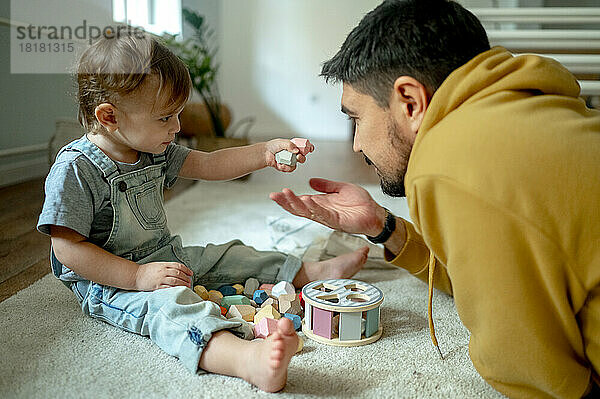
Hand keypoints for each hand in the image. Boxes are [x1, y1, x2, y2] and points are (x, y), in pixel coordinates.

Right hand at [134, 261, 192, 290]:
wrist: (135, 275)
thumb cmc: (146, 270)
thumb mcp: (157, 265)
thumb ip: (167, 267)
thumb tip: (177, 270)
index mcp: (164, 265)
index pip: (178, 266)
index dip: (186, 270)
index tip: (190, 273)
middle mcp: (163, 271)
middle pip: (178, 273)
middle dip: (186, 278)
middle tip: (189, 281)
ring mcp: (160, 279)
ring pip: (175, 281)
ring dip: (183, 284)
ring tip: (187, 286)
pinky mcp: (157, 286)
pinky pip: (168, 287)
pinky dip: (175, 289)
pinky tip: (179, 290)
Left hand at [264, 138, 311, 171]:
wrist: (265, 153)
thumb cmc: (273, 146)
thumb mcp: (282, 142)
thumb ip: (290, 145)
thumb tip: (296, 150)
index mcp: (294, 147)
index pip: (304, 147)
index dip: (309, 148)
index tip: (310, 149)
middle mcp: (293, 154)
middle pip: (303, 157)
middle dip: (302, 158)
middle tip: (298, 156)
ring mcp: (290, 161)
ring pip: (296, 164)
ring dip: (293, 163)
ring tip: (286, 161)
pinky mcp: (286, 167)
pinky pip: (289, 168)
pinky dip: (285, 167)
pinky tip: (280, 164)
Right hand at [269, 178, 386, 235]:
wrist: (375, 213)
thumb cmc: (360, 203)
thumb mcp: (341, 188)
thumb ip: (326, 185)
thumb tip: (310, 181)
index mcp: (320, 204)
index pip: (300, 202)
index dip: (288, 198)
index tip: (276, 192)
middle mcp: (321, 212)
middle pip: (299, 208)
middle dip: (286, 202)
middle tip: (274, 195)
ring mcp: (328, 218)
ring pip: (307, 211)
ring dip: (296, 203)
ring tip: (286, 195)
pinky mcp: (337, 221)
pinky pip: (323, 214)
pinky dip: (314, 207)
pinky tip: (307, 200)